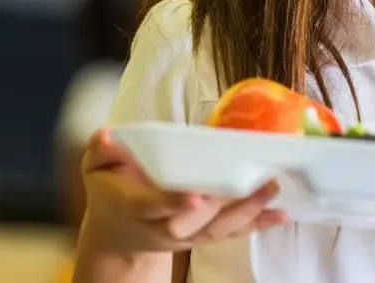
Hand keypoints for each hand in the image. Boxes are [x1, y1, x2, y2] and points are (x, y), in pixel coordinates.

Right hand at [81, 128, 287, 254]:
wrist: (117, 234)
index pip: (153, 204)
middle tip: (252, 181)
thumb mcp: (93, 167)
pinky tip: (281, 215)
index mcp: (134, 206)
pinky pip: (231, 234)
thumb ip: (100, 150)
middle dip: (224, 205)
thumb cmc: (109, 190)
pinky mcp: (201, 237)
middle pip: (194, 221)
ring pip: (217, 230)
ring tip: (272, 189)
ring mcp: (184, 236)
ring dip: (247, 212)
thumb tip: (108, 136)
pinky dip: (257, 225)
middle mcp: (162, 226)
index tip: (196, 195)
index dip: (174, 201)